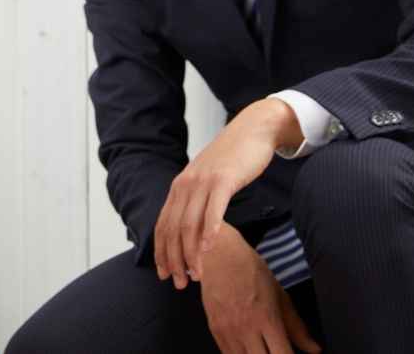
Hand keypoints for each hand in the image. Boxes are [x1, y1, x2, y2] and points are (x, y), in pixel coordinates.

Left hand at [155, 98, 301, 286]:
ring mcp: (203, 181)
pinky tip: (209, 248)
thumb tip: (191, 230)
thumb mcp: (208, 181)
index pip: (163, 224)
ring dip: (191, 253)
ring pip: (190, 223)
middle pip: (173, 228)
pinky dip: (209, 231)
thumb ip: (197, 201)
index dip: (161, 251)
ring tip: (196, 275)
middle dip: (174, 259)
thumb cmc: (233, 160)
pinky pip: (214, 209)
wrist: (252, 130)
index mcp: (180, 186)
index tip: (164, 274)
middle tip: (180, 283)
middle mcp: (186, 184)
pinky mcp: (224, 180)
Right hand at [199, 224, 320, 353]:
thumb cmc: (251, 271)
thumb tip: (315, 350)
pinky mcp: (214, 330)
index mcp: (267, 319)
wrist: (218, 254)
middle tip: (279, 352)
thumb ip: (297, 326)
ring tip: (263, 349)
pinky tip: (249, 350)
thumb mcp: (279, 294)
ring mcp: (228, 331)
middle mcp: (246, 328)